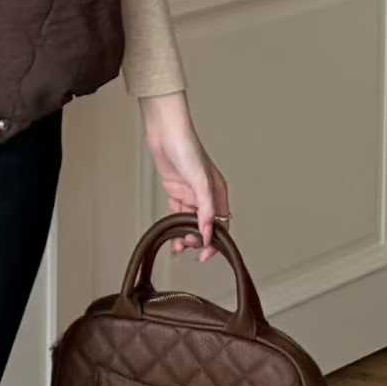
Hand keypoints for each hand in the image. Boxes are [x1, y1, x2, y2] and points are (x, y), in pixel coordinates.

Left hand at [139, 92, 231, 263]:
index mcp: (218, 192)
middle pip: (205, 225)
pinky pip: (177, 213)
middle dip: (198, 239)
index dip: (215, 241)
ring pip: (190, 221)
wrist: (165, 132)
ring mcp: (190, 193)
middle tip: (187, 246)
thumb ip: (206, 209)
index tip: (205, 254)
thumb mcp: (200, 181)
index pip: (221, 224)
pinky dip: (175, 225)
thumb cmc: (186, 148)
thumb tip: (208, 232)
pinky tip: (171, 234)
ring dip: (185, 235)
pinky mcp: (175, 190)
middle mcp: (206, 195)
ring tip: (178, 246)